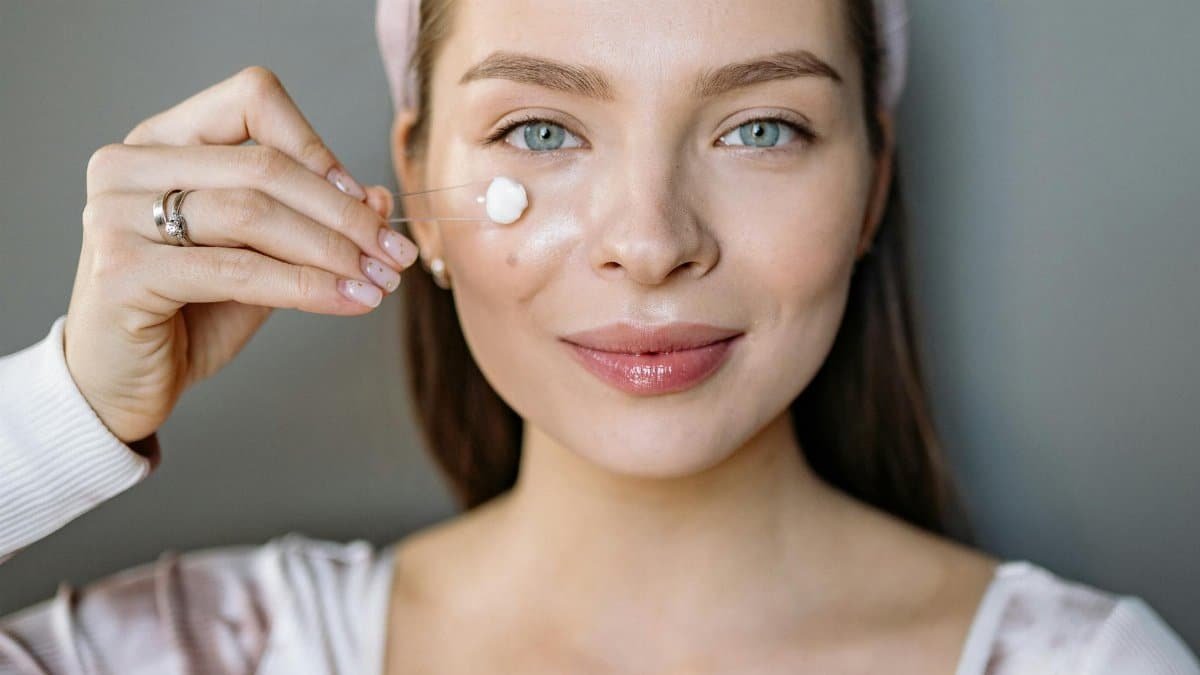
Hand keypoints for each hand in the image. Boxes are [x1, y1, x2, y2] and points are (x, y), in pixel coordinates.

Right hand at [64, 66, 417, 442]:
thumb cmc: (189, 312)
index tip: (365, 199)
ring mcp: (117, 214)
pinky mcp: (122, 271)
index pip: (252, 101)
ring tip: (379, 281)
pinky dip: (305, 286)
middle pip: (263, 165)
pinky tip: (348, 300)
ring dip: (332, 250)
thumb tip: (379, 199)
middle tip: (394, 253)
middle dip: (345, 213)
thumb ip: (308, 221)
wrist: (123, 382)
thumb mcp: (260, 256)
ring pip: (253, 213)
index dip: (317, 146)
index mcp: (163, 141)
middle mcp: (129, 165)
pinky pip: (238, 270)